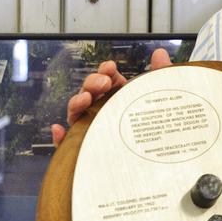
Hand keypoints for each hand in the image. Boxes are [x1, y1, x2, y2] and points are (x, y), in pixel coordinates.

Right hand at [49, 48, 171, 145]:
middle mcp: (103, 113)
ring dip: (76, 102)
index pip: (107, 81)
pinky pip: (68, 146)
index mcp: (119, 99)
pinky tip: (59, 130)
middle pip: (90, 94)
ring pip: (76, 115)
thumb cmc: (158, 128)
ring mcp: (92, 131)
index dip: (105, 72)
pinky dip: (60, 138)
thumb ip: (162, 74)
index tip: (111, 67)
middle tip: (104, 83)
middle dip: (92, 83)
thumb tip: (160, 52)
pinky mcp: (85, 152)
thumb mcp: (161, 98)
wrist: (162, 168)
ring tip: (85, 99)